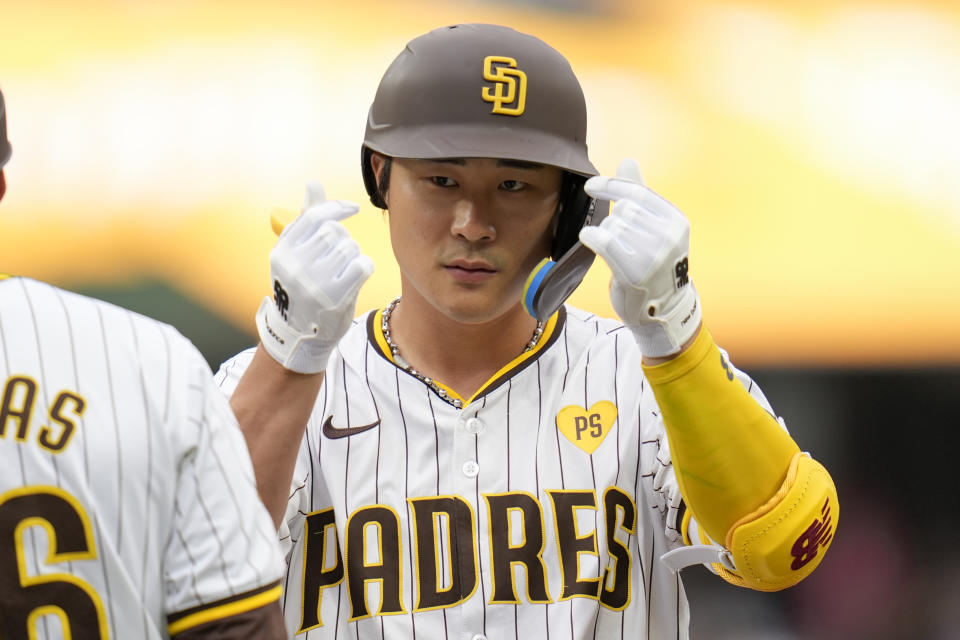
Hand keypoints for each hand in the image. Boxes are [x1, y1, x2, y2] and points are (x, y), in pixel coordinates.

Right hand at [256, 181, 374, 372]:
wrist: (301, 334)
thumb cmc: (302, 286)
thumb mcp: (296, 253)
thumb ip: (307, 217)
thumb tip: (313, 183)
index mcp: (283, 250)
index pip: (316, 215)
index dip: (338, 207)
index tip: (353, 208)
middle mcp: (295, 265)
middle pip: (335, 232)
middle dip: (344, 240)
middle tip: (338, 258)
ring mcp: (314, 283)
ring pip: (350, 248)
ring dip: (353, 256)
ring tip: (343, 271)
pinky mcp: (334, 298)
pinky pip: (362, 265)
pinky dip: (364, 268)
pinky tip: (355, 278)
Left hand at [579, 159, 700, 357]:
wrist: (660, 310)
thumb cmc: (653, 265)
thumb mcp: (654, 227)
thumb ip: (640, 194)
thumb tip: (628, 160)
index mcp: (676, 220)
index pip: (637, 192)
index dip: (611, 185)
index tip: (590, 186)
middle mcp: (669, 235)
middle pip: (624, 209)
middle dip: (614, 220)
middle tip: (620, 240)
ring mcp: (654, 254)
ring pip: (613, 225)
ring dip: (606, 234)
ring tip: (618, 252)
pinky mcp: (635, 271)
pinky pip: (604, 240)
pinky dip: (592, 236)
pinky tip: (590, 238)